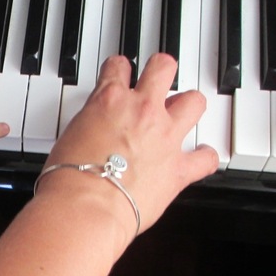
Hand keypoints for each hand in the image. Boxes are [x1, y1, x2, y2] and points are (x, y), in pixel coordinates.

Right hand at [40, 53, 217, 235]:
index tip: (120, 73)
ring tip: (183, 110)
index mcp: (110, 100)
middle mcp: (142, 111)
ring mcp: (165, 137)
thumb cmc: (69, 178)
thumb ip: (89, 126)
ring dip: (189, 105)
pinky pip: (206, 158)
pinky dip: (205, 158)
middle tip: (158, 79)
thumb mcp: (69, 136)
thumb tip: (93, 130)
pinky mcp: (178, 168)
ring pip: (194, 102)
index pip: (119, 67)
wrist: (86, 207)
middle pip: (163, 68)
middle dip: (161, 70)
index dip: (119, 69)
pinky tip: (201, 157)